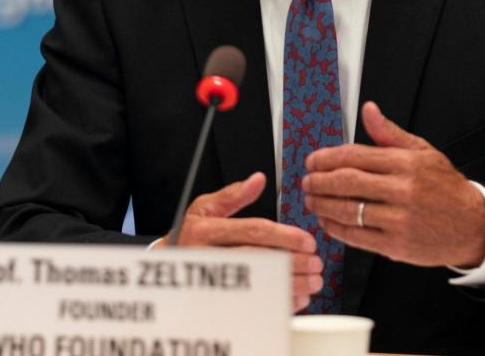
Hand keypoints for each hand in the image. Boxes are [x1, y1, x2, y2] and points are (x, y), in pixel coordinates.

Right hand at [158, 172, 322, 310]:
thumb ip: (232, 195)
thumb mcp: (204, 208)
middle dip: (293, 262)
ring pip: (259, 283)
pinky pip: (253, 304)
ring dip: (291, 284)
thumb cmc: (190, 235)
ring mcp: (213, 280)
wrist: (168, 263)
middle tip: (316, 262)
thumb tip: (258, 179)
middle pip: (259, 259)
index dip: (285, 236)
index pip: (253, 231)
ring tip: (313, 281)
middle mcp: (208, 255)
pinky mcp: (219, 300)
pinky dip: (278, 303)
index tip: (307, 241)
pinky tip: (296, 298)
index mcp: (207, 229)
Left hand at [302, 102, 484, 267]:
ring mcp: (400, 219)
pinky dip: (336, 229)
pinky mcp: (397, 245)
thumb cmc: (445, 187)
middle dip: (319, 182)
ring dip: (322, 205)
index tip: (312, 161)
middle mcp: (402, 190)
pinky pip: (357, 237)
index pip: (355, 156)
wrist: (474, 225)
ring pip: (349, 210)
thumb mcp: (423, 151)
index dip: (326, 158)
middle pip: (347, 182)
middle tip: (306, 181)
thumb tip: (369, 109)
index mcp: (405, 163)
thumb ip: (390, 133)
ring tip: (311, 200)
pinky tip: (327, 221)